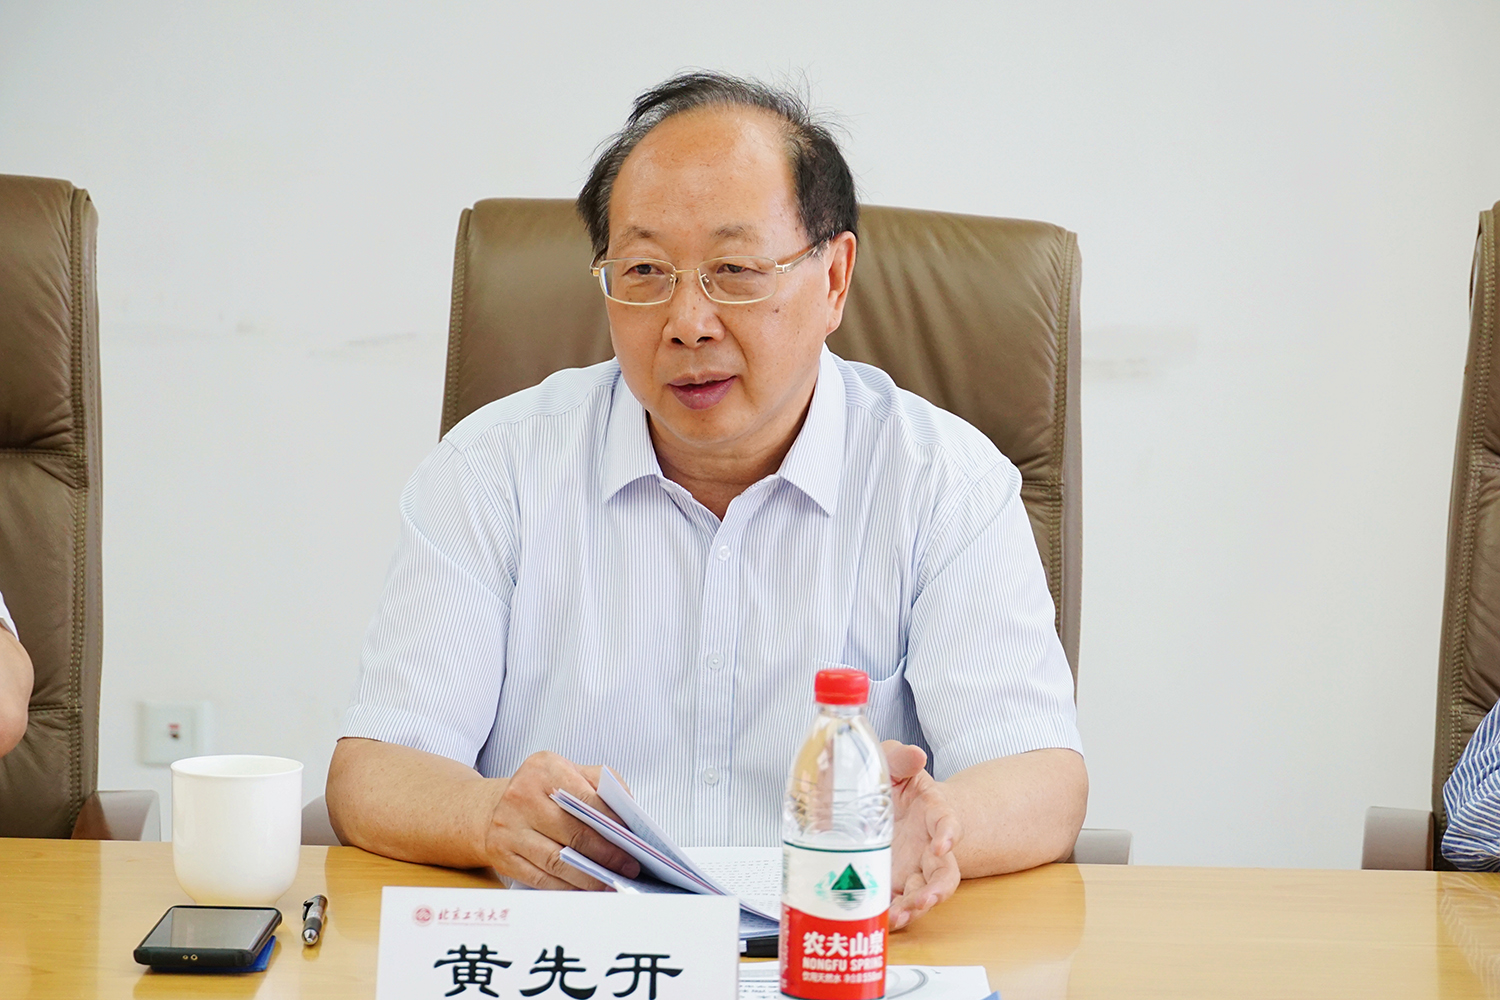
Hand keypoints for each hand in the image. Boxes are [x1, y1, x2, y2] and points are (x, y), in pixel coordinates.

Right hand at [482, 752, 641, 890]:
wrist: (493, 808)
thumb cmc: (540, 791)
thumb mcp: (567, 771)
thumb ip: (600, 783)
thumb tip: (628, 813)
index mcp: (544, 769)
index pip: (586, 799)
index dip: (612, 823)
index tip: (633, 840)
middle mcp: (522, 796)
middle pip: (573, 832)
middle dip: (607, 854)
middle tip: (628, 867)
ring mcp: (508, 827)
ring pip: (557, 860)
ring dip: (589, 876)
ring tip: (611, 882)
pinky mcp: (502, 855)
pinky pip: (540, 878)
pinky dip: (566, 887)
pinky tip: (584, 888)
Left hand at [883, 741, 960, 929]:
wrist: (887, 802)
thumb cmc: (895, 782)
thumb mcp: (892, 762)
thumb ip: (900, 757)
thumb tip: (914, 754)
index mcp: (932, 813)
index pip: (949, 824)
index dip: (949, 834)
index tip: (942, 844)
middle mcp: (928, 846)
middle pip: (945, 872)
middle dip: (938, 889)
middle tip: (926, 900)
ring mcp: (913, 867)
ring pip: (925, 892)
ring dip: (916, 907)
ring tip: (901, 917)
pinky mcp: (895, 882)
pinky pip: (899, 901)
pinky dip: (893, 912)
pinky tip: (881, 919)